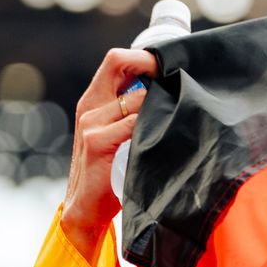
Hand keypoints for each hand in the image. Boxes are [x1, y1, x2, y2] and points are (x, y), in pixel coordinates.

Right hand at [60, 47, 157, 260]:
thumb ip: (134, 113)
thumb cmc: (110, 172)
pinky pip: (134, 124)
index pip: (115, 60)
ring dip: (161, 101)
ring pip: (136, 96)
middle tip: (178, 75)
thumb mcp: (118, 136)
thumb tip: (169, 94)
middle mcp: (90, 106)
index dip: (143, 57)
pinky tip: (167, 133)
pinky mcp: (97, 142)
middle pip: (117, 62)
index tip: (171, 65)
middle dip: (150, 64)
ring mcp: (91, 123)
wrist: (86, 209)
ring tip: (180, 108)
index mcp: (94, 101)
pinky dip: (154, 125)